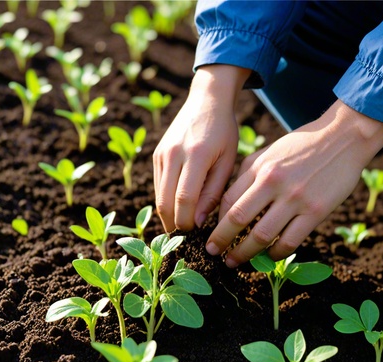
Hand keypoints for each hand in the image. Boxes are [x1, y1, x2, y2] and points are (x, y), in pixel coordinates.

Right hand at [153, 65, 249, 231]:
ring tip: (181, 228)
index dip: (186, 222)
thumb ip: (213, 192)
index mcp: (195, 155)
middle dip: (173, 224)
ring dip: (167, 216)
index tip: (194, 234)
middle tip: (185, 239)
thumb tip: (197, 221)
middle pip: (165, 201)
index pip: (184, 198)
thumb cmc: (224, 132)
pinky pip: (158, 186)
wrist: (207, 100)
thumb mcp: (227, 161)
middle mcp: (173, 154)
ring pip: (158, 196)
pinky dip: (165, 202)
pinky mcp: (156, 155)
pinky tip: (177, 210)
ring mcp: (161, 154)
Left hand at [206, 100, 382, 266]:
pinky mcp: (316, 211)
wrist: (344, 137)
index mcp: (260, 167)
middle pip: (238, 218)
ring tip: (234, 261)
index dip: (216, 221)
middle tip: (212, 253)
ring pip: (262, 235)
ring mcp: (296, 198)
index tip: (211, 233)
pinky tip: (269, 256)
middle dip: (221, 240)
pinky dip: (276, 253)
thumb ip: (248, 175)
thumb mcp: (269, 153)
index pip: (228, 200)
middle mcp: (274, 182)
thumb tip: (228, 204)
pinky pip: (290, 241)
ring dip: (244, 253)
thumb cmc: (302, 147)